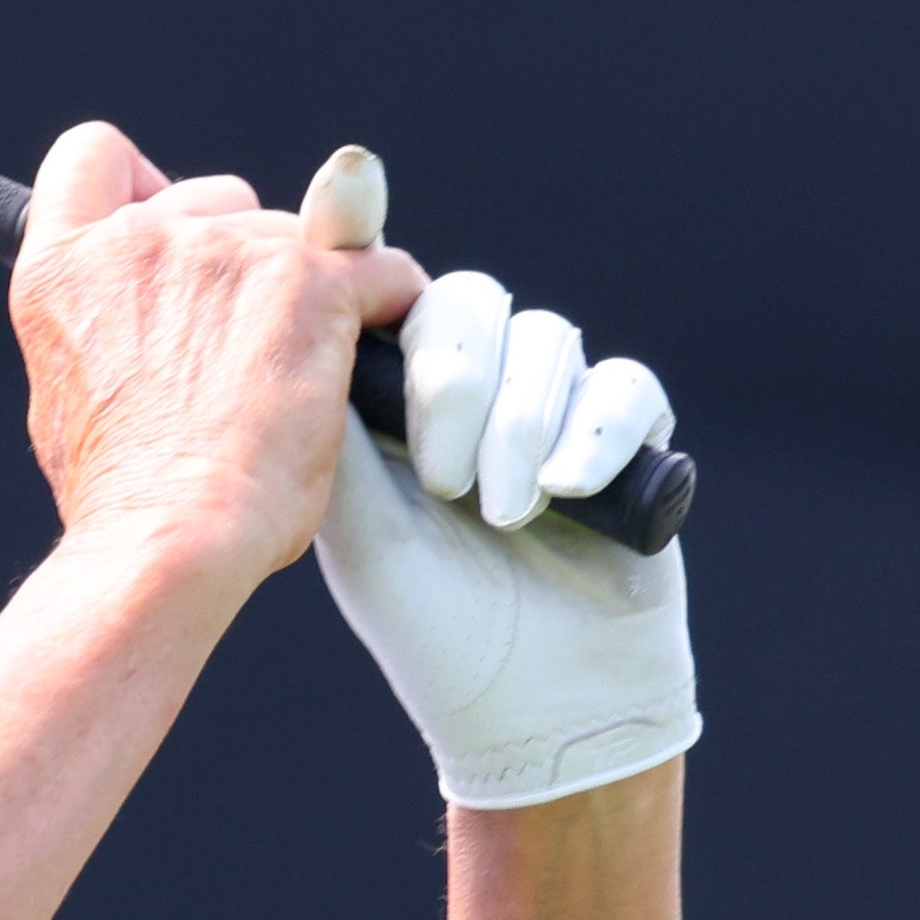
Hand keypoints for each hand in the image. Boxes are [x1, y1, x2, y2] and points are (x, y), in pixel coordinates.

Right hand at [11, 123, 422, 580]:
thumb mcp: (63, 394)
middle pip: (214, 197)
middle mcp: (135, 239)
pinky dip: (389, 302)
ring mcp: (225, 250)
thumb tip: (126, 331)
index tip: (169, 227)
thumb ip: (95, 330)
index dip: (140, 182)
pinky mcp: (310, 280)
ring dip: (309, 289)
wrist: (170, 532)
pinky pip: (381, 267)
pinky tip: (376, 349)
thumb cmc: (121, 494)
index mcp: (62, 268)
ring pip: (298, 234)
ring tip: (302, 372)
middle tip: (251, 336)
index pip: (93, 156)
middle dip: (240, 255)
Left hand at [299, 149, 699, 808]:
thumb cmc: (428, 623)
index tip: (351, 210)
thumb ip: (332, 419)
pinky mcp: (630, 441)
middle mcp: (473, 390)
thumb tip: (290, 312)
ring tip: (499, 515)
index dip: (372, 259)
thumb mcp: (356, 521)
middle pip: (471, 302)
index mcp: (393, 397)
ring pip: (548, 341)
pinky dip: (597, 431)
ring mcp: (552, 409)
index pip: (388, 297)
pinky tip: (564, 489)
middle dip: (455, 378)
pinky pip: (626, 387)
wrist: (535, 708)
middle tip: (441, 480)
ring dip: (520, 425)